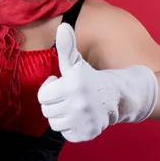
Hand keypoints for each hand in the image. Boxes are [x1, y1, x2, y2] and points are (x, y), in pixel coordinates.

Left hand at [37, 23, 157, 141]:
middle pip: (47, 111)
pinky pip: (66, 134)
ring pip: (55, 123)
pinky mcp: (87, 133)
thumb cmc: (89, 77)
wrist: (116, 96)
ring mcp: (84, 120)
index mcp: (73, 84)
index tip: (60, 84)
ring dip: (62, 115)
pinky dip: (71, 127)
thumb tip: (63, 27)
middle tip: (68, 96)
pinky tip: (80, 118)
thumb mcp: (76, 62)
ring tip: (74, 106)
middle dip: (55, 103)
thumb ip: (67, 46)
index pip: (42, 96)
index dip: (49, 90)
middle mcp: (79, 103)